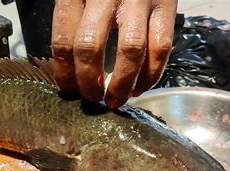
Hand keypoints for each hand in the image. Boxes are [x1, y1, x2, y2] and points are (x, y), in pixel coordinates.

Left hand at [51, 0, 176, 107]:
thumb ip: (71, 23)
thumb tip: (67, 69)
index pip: (63, 40)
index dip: (64, 73)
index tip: (68, 90)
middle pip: (90, 47)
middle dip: (89, 82)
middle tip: (91, 99)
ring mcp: (138, 0)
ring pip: (130, 51)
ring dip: (122, 83)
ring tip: (115, 100)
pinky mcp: (166, 5)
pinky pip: (161, 47)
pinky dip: (151, 74)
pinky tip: (140, 87)